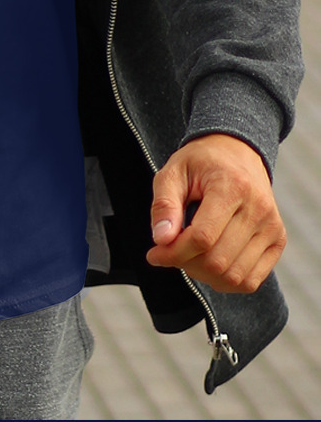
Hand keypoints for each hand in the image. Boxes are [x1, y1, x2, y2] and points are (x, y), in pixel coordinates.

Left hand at [146, 133, 286, 293]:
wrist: (236, 151)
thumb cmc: (200, 162)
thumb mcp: (172, 172)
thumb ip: (164, 204)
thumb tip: (161, 239)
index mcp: (232, 186)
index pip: (202, 237)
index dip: (174, 252)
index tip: (154, 253)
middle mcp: (259, 209)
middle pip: (217, 260)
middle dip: (185, 263)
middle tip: (169, 251)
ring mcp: (272, 227)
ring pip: (234, 276)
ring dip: (203, 274)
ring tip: (188, 254)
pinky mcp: (278, 240)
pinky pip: (251, 280)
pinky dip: (225, 281)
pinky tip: (207, 262)